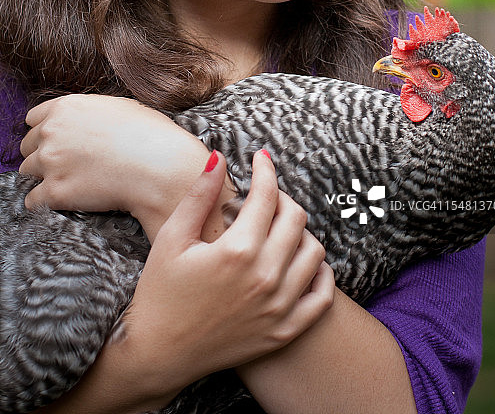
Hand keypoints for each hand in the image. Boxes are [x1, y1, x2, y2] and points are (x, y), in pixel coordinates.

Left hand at [19, 94, 211, 231]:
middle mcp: (52, 131)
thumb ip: (90, 111)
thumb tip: (84, 119)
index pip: (33, 119)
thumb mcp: (119, 106)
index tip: (54, 141)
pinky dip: (44, 201)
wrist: (160, 167)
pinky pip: (33, 200)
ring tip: (67, 182)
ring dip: (43, 177)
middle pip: (28, 146)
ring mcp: (51, 162)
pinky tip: (62, 199)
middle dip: (42, 153)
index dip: (44, 130)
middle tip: (64, 164)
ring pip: (27, 171)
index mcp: (66, 107)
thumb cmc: (149, 135)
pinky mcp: (55, 192)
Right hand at [117, 149, 334, 408]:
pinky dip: (319, 274)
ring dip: (299, 233)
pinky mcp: (284, 331)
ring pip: (314, 252)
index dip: (265, 170)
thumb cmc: (158, 292)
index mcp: (237, 250)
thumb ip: (200, 195)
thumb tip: (220, 157)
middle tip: (264, 196)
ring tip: (276, 229)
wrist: (157, 354)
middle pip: (296, 219)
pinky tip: (301, 262)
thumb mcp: (172, 237)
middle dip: (281, 198)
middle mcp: (265, 277)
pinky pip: (322, 296)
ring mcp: (279, 307)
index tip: (261, 159)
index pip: (267, 195)